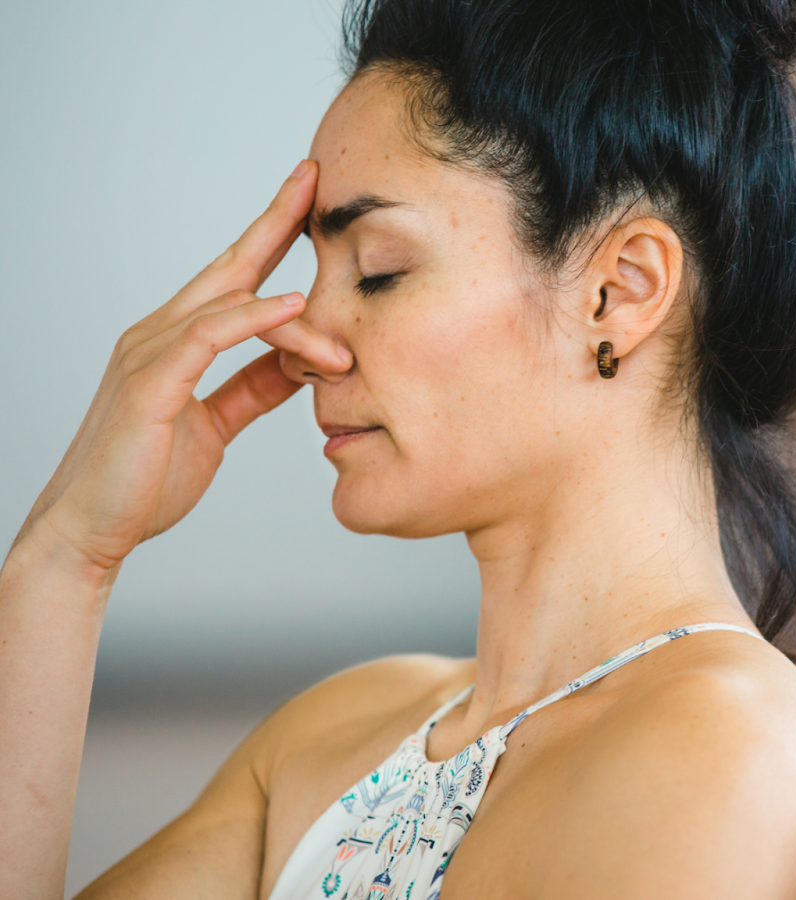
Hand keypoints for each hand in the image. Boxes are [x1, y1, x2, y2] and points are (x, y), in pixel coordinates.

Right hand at [15, 160, 348, 577]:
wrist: (92, 529)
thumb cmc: (146, 478)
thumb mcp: (218, 424)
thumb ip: (253, 388)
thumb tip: (301, 363)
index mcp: (176, 341)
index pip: (234, 277)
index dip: (274, 236)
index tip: (314, 202)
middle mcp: (159, 334)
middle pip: (229, 263)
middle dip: (276, 219)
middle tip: (318, 178)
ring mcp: (149, 353)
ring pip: (230, 302)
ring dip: (296, 312)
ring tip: (345, 330)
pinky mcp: (150, 383)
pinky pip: (210, 335)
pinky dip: (255, 317)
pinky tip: (294, 308)